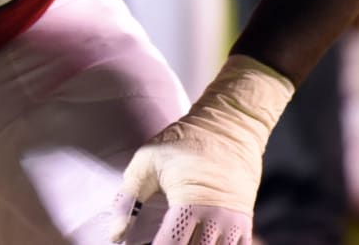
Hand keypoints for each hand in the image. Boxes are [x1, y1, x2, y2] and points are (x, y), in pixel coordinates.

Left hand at [109, 55, 293, 244]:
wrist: (230, 126)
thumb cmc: (183, 142)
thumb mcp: (147, 161)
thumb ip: (128, 199)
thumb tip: (115, 235)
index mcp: (190, 203)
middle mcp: (216, 218)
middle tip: (155, 240)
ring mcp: (234, 224)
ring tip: (176, 238)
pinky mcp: (244, 224)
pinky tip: (195, 242)